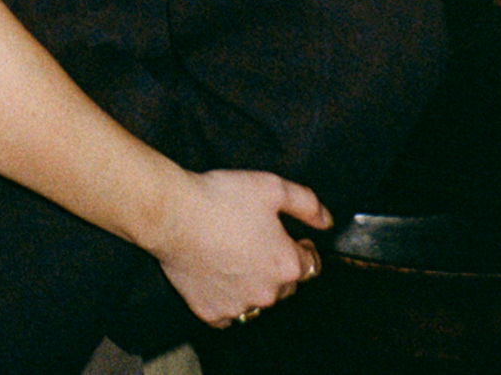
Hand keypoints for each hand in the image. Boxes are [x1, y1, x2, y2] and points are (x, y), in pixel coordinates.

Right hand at [152, 168, 329, 328]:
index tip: (290, 237)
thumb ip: (306, 203)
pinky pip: (228, 313)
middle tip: (256, 240)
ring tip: (234, 254)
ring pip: (257, 300)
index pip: (310, 264)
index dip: (302, 247)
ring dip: (253, 283)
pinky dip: (226, 298)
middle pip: (285, 285)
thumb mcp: (271, 187)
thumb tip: (326, 220)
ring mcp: (239, 306)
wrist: (173, 214)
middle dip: (276, 265)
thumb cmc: (220, 199)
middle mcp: (268, 293)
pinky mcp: (212, 312)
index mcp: (286, 265)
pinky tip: (217, 274)